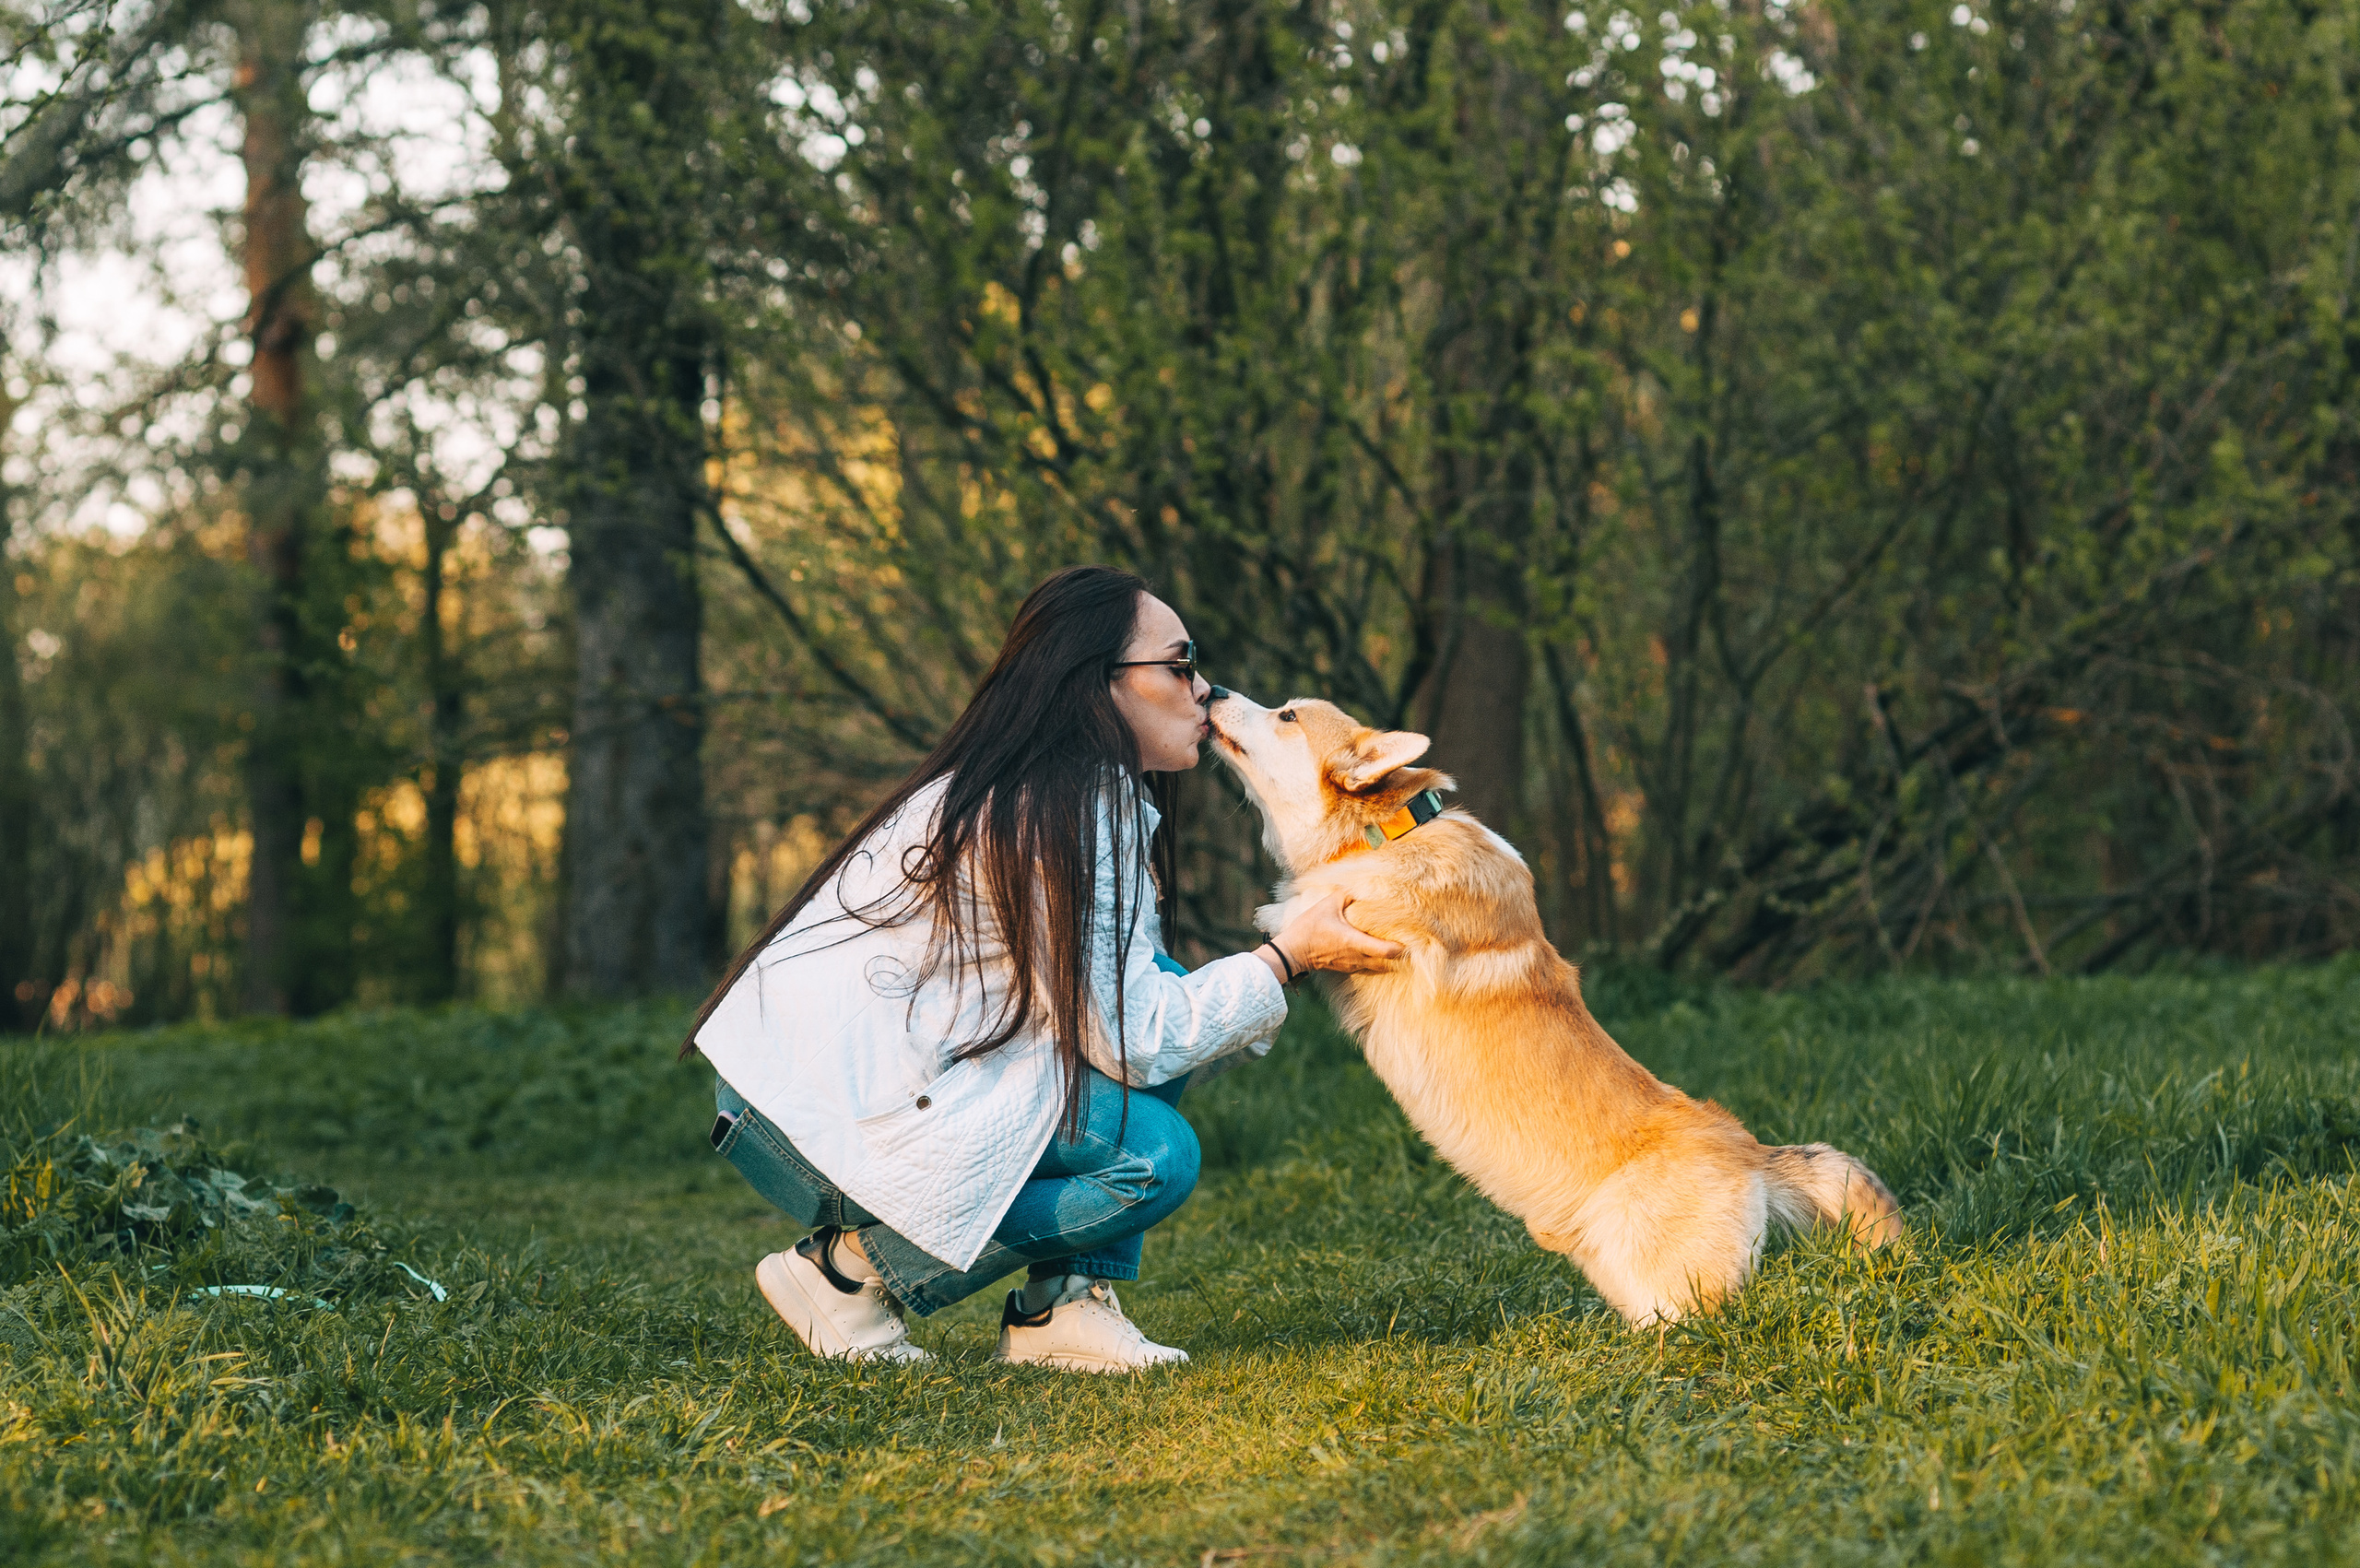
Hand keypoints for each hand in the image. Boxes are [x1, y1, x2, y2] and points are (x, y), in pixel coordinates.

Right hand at [1263, 890, 1403, 979]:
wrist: (1292, 952)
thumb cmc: (1309, 929)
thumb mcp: (1327, 905)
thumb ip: (1345, 895)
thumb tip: (1357, 888)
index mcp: (1356, 942)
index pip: (1387, 951)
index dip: (1401, 947)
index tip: (1410, 939)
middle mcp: (1357, 957)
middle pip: (1388, 963)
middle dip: (1399, 955)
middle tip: (1407, 943)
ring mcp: (1351, 965)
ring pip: (1378, 967)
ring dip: (1387, 959)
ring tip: (1394, 947)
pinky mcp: (1345, 968)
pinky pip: (1367, 967)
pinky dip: (1375, 961)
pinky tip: (1374, 951)